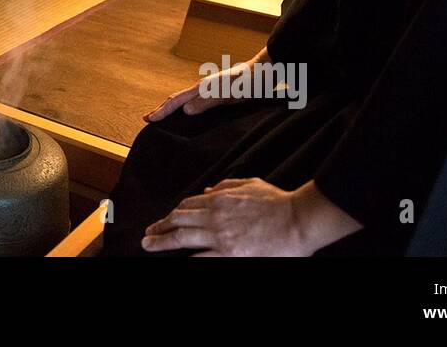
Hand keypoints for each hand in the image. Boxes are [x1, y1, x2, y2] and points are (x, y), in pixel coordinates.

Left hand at [142, 178, 309, 255]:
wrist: (299, 220)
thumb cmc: (278, 202)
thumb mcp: (249, 184)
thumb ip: (226, 186)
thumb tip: (207, 189)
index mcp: (220, 198)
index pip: (187, 205)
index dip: (172, 213)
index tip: (165, 219)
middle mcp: (215, 216)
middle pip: (179, 220)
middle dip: (160, 227)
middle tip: (147, 234)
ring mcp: (220, 236)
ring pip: (182, 237)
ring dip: (162, 241)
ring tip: (149, 245)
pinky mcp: (230, 254)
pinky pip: (201, 258)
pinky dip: (186, 258)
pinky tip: (176, 260)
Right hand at [145, 56, 260, 121]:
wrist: (266, 69)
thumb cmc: (248, 82)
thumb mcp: (228, 94)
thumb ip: (207, 101)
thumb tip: (185, 111)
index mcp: (202, 87)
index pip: (177, 101)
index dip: (162, 111)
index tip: (148, 119)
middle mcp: (204, 87)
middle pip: (178, 98)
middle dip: (163, 108)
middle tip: (150, 118)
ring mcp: (212, 88)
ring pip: (187, 99)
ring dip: (174, 107)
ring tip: (166, 115)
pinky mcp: (220, 91)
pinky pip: (197, 100)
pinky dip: (187, 106)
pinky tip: (192, 112)